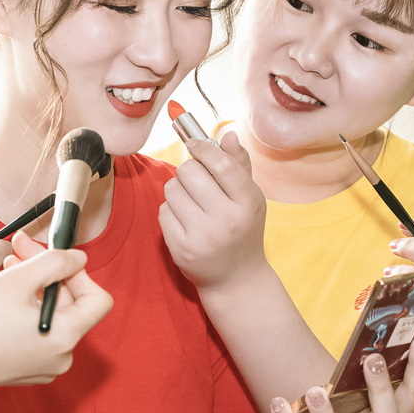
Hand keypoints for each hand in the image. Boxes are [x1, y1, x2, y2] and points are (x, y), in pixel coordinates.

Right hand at [0, 245, 111, 394]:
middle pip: (72, 305)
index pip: (97, 299)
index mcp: (67, 335)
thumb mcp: (17, 280)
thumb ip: (55, 262)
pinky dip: (26, 312)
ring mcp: (46, 366)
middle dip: (48, 274)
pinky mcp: (28, 370)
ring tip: (6, 270)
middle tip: (19, 252)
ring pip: (53, 316)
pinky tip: (2, 300)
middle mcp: (63, 356)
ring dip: (35, 289)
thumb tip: (78, 259)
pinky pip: (39, 333)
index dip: (77, 273)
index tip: (51, 259)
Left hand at [159, 131, 270, 291]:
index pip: (222, 165)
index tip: (194, 143)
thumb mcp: (250, 198)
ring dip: (177, 189)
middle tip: (196, 180)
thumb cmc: (242, 229)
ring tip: (191, 202)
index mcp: (248, 203)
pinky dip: (170, 210)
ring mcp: (202, 236)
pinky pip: (163, 211)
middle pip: (190, 172)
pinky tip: (184, 220)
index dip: (203, 148)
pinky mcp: (181, 249)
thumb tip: (228, 134)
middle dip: (189, 170)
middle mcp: (226, 220)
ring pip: (172, 189)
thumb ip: (239, 165)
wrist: (236, 278)